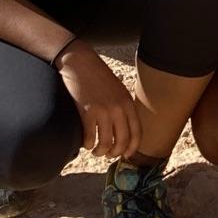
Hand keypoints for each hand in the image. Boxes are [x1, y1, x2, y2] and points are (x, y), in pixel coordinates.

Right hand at [55, 44, 143, 160]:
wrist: (81, 63)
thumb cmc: (98, 76)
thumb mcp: (118, 90)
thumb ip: (123, 107)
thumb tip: (123, 128)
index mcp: (128, 103)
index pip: (137, 132)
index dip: (132, 148)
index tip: (126, 155)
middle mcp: (119, 108)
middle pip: (122, 141)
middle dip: (115, 153)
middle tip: (108, 154)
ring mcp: (104, 110)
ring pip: (106, 143)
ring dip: (101, 152)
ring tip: (96, 151)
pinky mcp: (87, 112)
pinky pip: (90, 138)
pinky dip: (88, 145)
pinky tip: (86, 143)